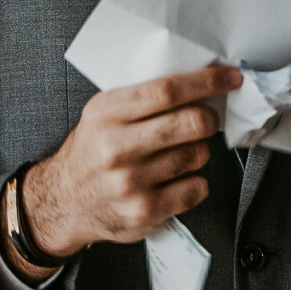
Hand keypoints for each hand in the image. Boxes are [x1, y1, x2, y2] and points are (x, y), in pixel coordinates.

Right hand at [12, 66, 241, 273]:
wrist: (62, 202)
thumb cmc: (91, 152)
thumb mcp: (102, 113)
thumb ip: (142, 97)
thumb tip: (198, 82)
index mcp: (106, 114)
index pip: (167, 90)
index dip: (206, 82)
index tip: (228, 78)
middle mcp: (116, 148)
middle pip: (191, 122)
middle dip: (209, 118)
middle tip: (206, 120)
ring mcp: (131, 183)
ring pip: (197, 155)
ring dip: (197, 151)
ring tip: (176, 154)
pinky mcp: (145, 212)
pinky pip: (196, 188)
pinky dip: (194, 182)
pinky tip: (175, 180)